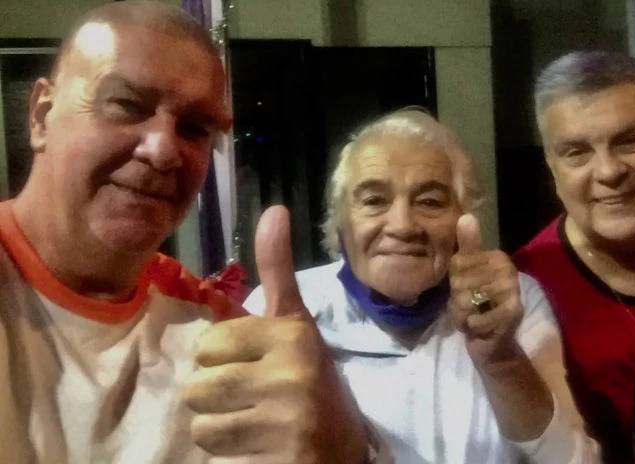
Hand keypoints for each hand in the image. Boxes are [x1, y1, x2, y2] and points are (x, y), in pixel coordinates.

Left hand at [183, 205, 367, 462]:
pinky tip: (260, 451)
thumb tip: (273, 209)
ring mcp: (288, 420)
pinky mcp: (281, 458)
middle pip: (198, 386)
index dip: (224, 360)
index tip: (259, 367)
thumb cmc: (311, 381)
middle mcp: (292, 373)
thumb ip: (278, 271)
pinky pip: (216, 457)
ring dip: (221, 431)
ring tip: (255, 427)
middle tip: (255, 401)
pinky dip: (231, 458)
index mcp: (292, 334)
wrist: (344, 451)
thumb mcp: (297, 325)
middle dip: (218, 398)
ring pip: (202, 425)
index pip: (208, 345)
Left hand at [448, 214, 524, 368]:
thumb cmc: (478, 305)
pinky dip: (471, 326)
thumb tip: (466, 216)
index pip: (457, 263)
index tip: (467, 290)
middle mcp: (509, 270)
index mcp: (498, 257)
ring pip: (466, 299)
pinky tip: (479, 327)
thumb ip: (466, 247)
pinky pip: (476, 318)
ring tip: (475, 316)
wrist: (493, 342)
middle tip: (471, 306)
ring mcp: (513, 291)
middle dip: (458, 300)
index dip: (454, 282)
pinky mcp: (513, 312)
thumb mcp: (466, 274)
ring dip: (463, 314)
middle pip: (460, 281)